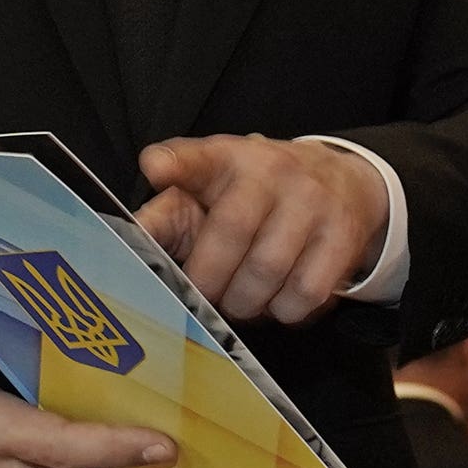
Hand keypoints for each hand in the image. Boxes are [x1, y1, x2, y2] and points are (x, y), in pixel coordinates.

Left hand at [134, 135, 387, 323]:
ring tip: (243, 299)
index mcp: (226, 159)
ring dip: (247, 301)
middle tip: (207, 295)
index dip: (176, 164)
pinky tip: (279, 298)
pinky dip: (285, 310)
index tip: (155, 170)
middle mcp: (271, 170)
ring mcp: (312, 199)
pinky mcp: (342, 233)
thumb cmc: (255, 198)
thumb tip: (124, 239)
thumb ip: (166, 216)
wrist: (342, 184)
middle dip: (210, 280)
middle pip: (232, 232)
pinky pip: (305, 292)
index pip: (197, 157)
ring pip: (268, 270)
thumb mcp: (210, 193)